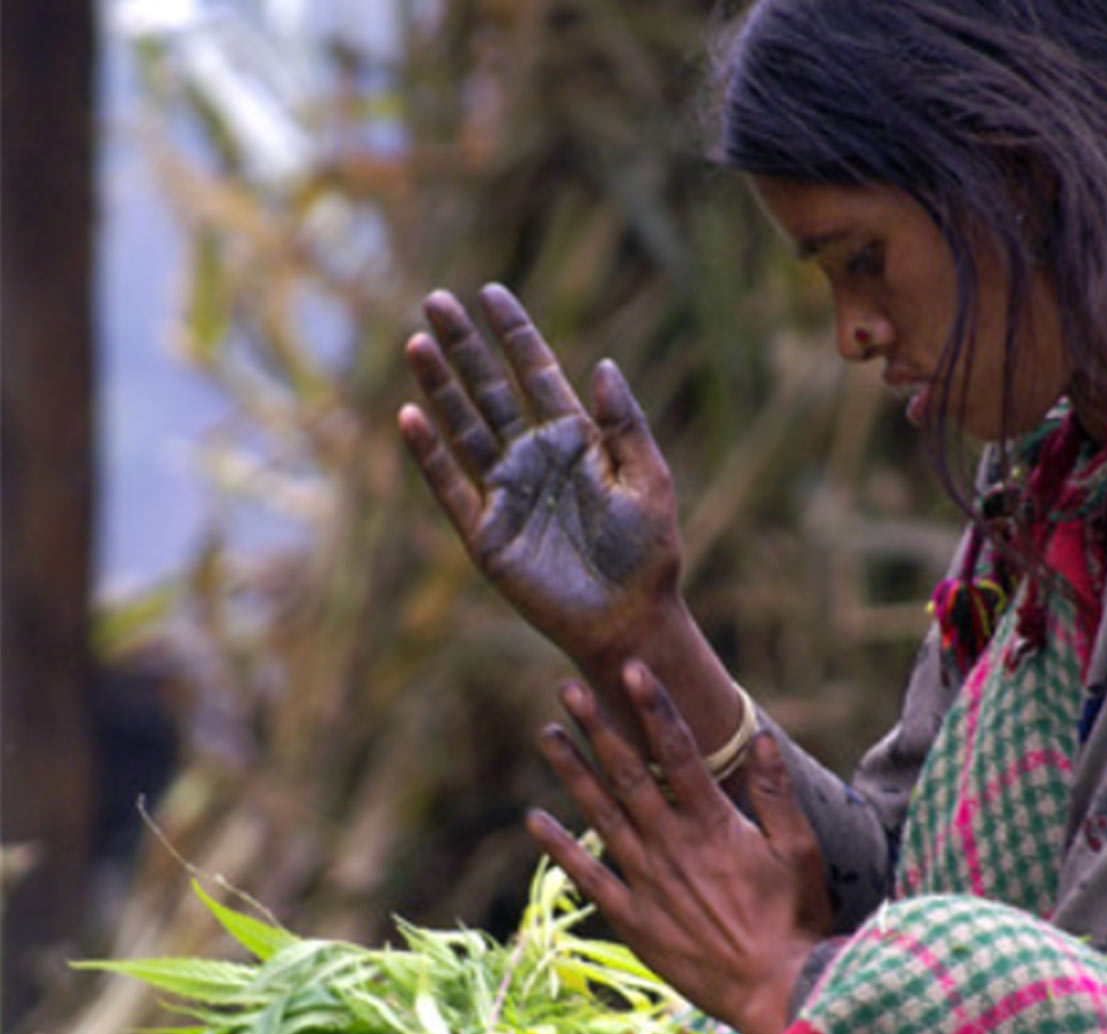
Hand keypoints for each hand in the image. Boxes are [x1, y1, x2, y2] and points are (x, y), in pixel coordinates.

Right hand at [400, 285, 682, 666]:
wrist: (629, 619)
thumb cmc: (648, 553)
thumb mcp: (649, 480)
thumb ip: (625, 423)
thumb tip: (603, 363)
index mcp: (575, 440)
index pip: (536, 374)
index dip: (514, 334)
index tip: (491, 293)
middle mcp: (534, 459)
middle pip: (489, 391)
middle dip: (464, 347)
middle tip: (436, 300)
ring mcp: (506, 493)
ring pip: (464, 428)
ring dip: (440, 388)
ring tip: (416, 342)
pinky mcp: (486, 533)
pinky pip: (451, 486)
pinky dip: (430, 453)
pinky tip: (411, 415)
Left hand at [527, 661, 833, 1033]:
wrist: (778, 993)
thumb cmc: (795, 919)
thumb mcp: (800, 850)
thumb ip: (776, 792)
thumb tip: (758, 737)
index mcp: (713, 824)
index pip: (677, 751)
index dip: (653, 706)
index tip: (632, 669)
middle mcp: (672, 845)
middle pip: (627, 774)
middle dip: (598, 727)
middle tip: (569, 688)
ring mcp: (648, 881)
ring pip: (601, 815)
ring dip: (573, 772)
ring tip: (548, 734)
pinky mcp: (633, 919)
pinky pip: (589, 877)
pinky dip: (560, 848)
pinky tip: (535, 819)